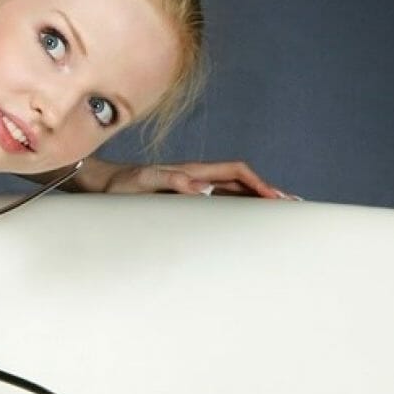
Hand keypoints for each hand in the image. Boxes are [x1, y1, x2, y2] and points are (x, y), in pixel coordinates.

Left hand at [104, 160, 298, 199]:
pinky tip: (245, 222)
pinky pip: (218, 204)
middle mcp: (197, 178)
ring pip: (232, 193)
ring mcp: (192, 189)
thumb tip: (200, 188)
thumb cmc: (120, 185)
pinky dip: (236, 210)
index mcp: (193, 171)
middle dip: (266, 192)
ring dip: (254, 202)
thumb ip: (170, 181)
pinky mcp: (185, 200)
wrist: (103, 186)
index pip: (235, 172)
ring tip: (277, 213)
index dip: (256, 183)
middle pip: (240, 182)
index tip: (274, 198)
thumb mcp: (144, 182)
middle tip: (291, 206)